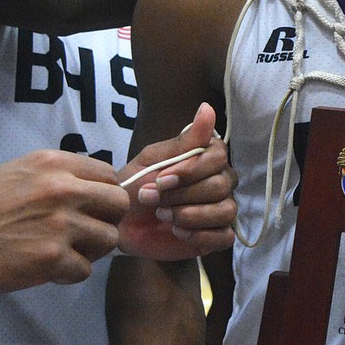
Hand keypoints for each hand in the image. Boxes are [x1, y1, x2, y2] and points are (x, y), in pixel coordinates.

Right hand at [0, 151, 128, 292]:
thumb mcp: (17, 174)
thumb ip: (56, 180)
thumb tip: (91, 195)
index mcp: (53, 163)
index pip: (109, 175)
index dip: (102, 196)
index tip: (89, 209)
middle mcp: (63, 188)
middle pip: (119, 204)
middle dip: (106, 221)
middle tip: (83, 234)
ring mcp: (60, 223)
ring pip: (109, 239)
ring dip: (90, 251)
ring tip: (62, 253)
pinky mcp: (51, 258)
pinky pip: (85, 270)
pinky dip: (68, 274)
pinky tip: (44, 270)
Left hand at [117, 103, 237, 259]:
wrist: (118, 221)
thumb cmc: (135, 185)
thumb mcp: (153, 160)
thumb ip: (184, 141)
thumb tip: (208, 107)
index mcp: (207, 158)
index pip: (218, 157)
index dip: (191, 170)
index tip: (161, 179)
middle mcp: (220, 181)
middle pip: (221, 185)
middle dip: (183, 195)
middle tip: (152, 199)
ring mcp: (220, 209)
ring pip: (226, 211)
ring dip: (190, 215)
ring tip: (163, 216)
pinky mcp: (215, 236)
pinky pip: (225, 237)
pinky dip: (201, 235)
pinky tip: (178, 232)